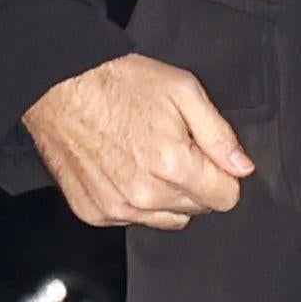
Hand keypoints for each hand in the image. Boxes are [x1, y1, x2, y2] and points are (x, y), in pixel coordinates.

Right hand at [21, 53, 252, 228]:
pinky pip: (133, 219)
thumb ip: (219, 134)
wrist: (58, 84)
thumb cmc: (117, 82)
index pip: (226, 198)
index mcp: (172, 165)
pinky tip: (123, 167)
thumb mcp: (183, 90)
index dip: (223, 175)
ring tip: (146, 157)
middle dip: (194, 182)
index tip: (209, 157)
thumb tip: (242, 167)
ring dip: (165, 195)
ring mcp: (116, 209)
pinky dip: (134, 200)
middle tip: (172, 147)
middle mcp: (144, 195)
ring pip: (166, 219)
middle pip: (197, 210)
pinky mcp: (94, 212)